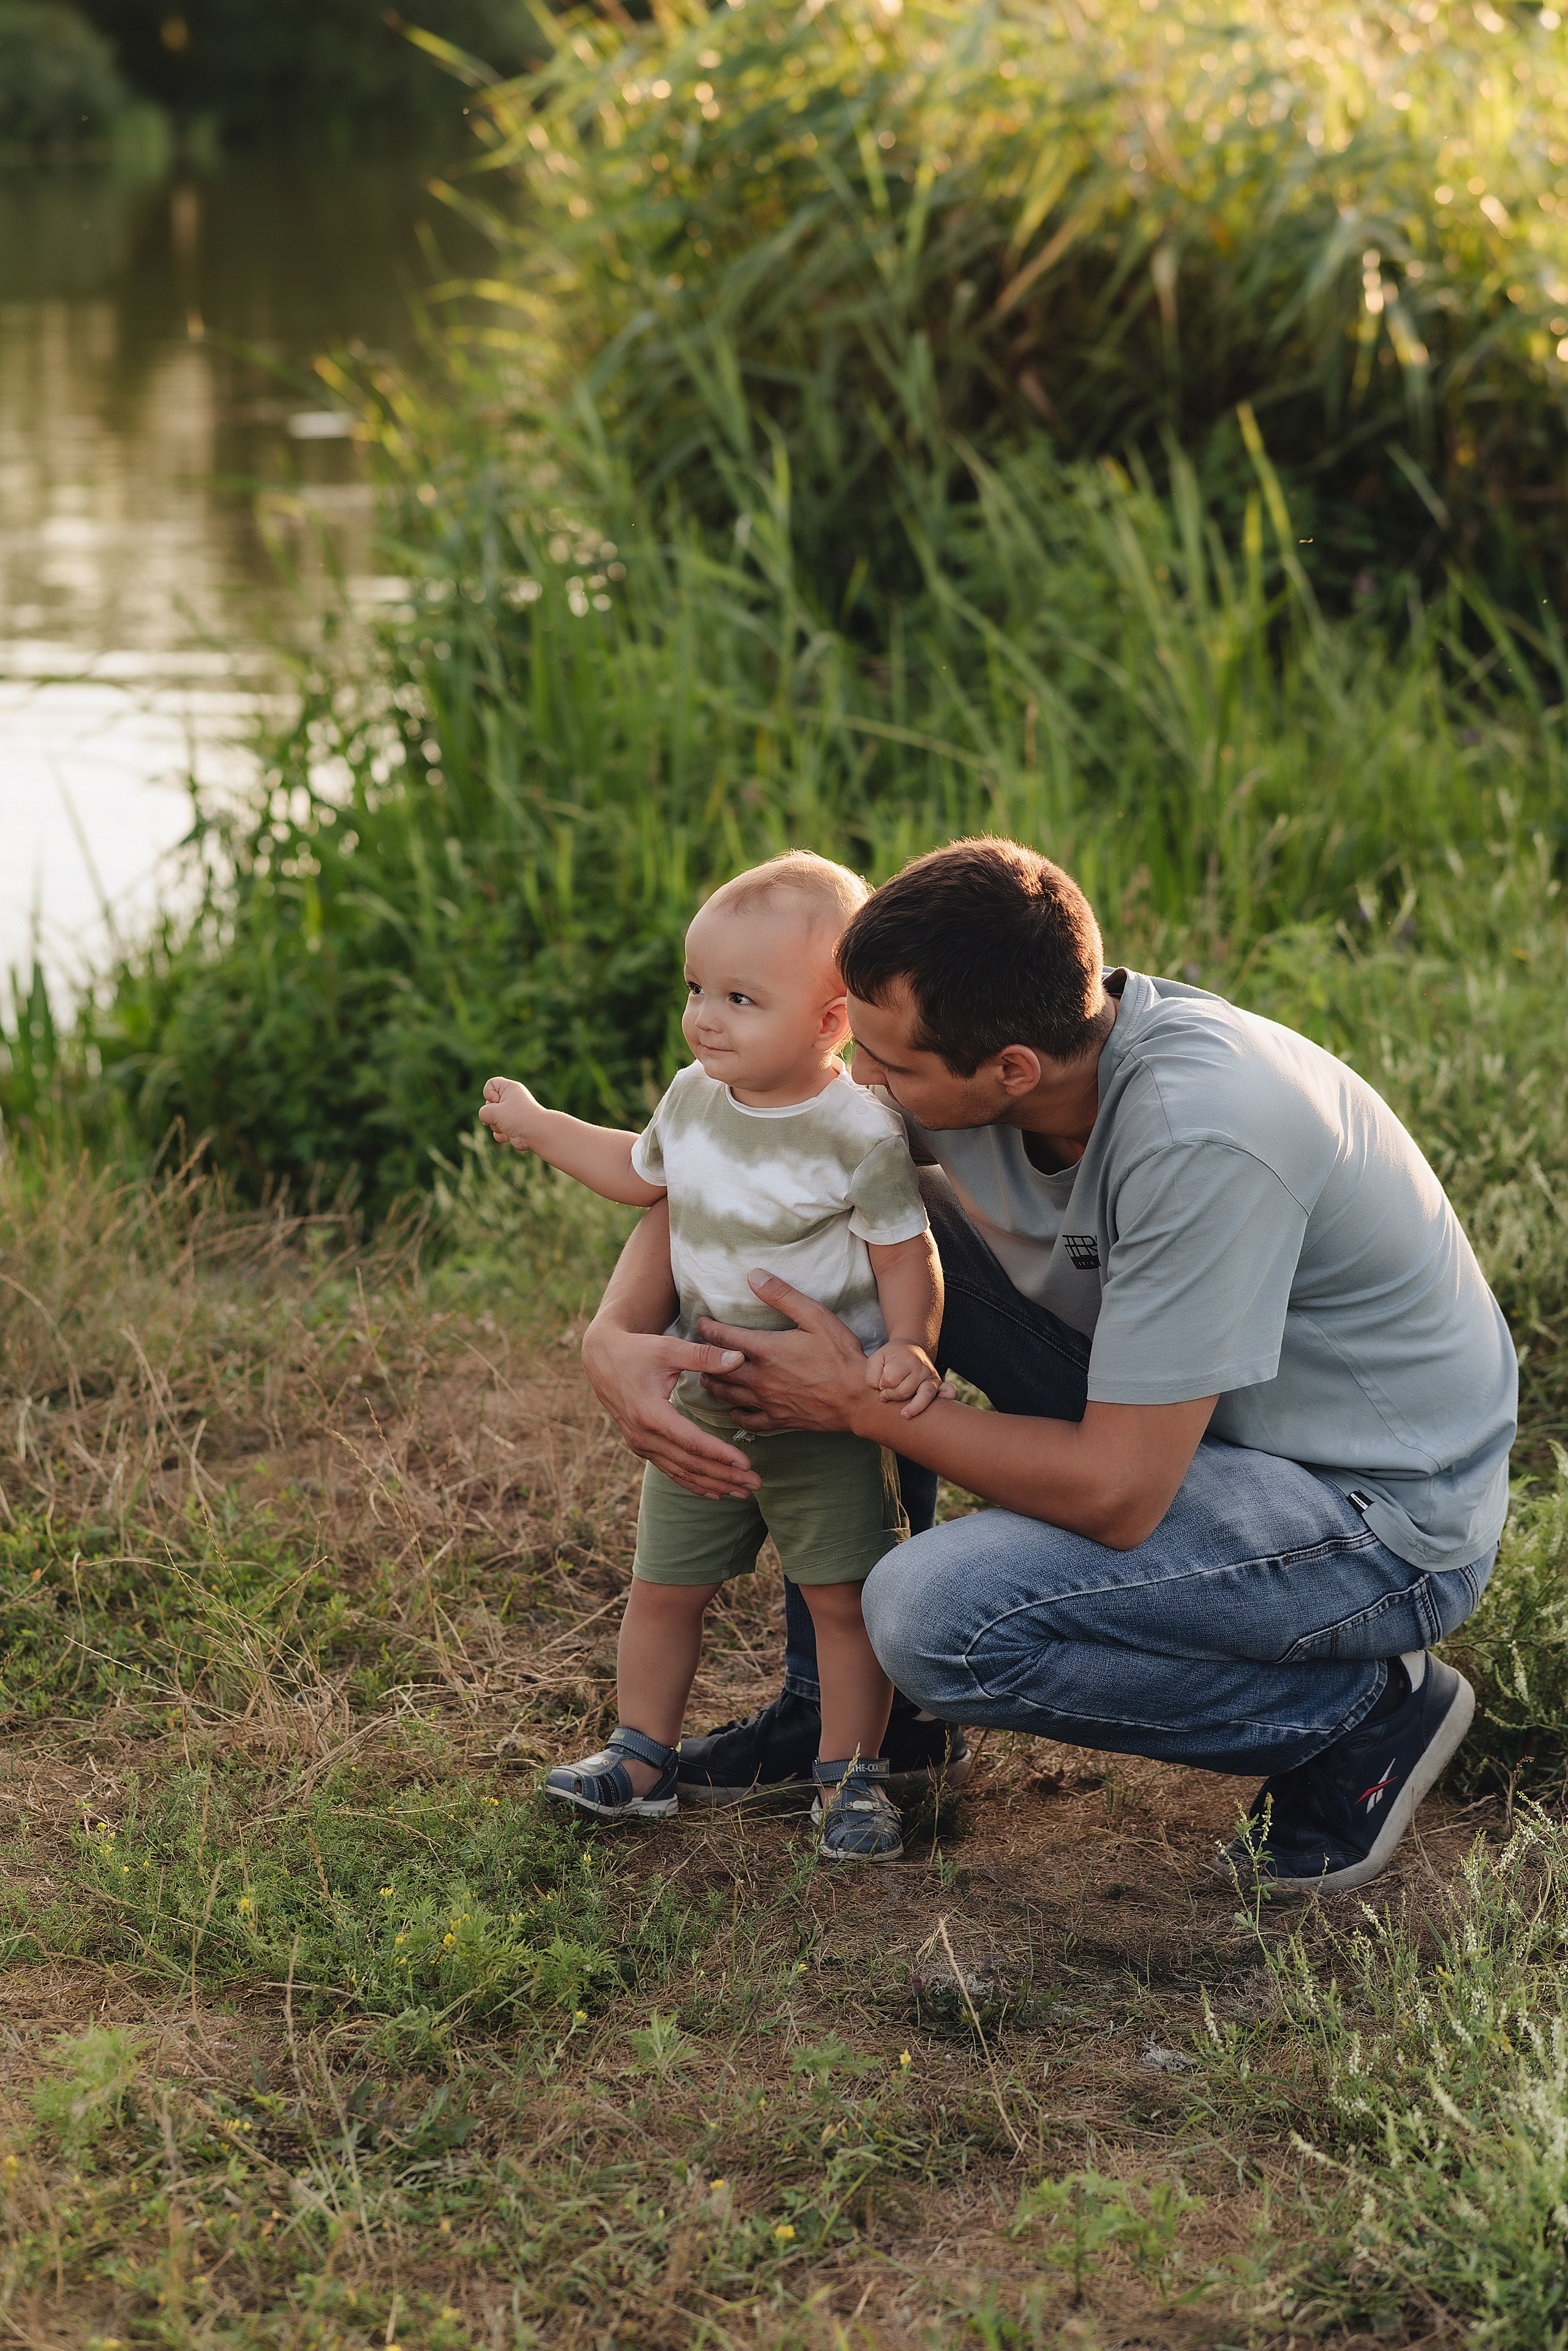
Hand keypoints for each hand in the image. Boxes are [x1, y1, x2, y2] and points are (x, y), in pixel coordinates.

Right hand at [478, 1076, 541, 1151]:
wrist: (537, 1134)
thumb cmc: (518, 1118)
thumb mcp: (495, 1111)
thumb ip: (483, 1112)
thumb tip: (486, 1119)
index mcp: (510, 1088)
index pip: (491, 1084)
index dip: (489, 1094)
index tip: (497, 1101)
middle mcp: (511, 1100)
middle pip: (489, 1104)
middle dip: (492, 1114)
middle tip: (503, 1116)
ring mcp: (512, 1114)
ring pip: (492, 1119)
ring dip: (496, 1126)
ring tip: (508, 1126)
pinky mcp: (512, 1127)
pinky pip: (498, 1130)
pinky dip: (501, 1134)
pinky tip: (510, 1135)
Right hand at [580, 1321, 761, 1499]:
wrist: (602, 1360)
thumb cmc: (638, 1352)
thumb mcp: (669, 1348)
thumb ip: (704, 1356)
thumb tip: (739, 1358)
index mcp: (650, 1413)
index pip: (690, 1441)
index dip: (719, 1454)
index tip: (745, 1464)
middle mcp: (643, 1435)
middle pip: (689, 1463)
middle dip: (724, 1476)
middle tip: (755, 1483)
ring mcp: (641, 1444)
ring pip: (681, 1472)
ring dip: (713, 1485)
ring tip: (742, 1492)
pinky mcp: (642, 1447)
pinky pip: (671, 1471)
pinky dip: (694, 1484)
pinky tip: (715, 1492)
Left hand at [697, 1271, 879, 1435]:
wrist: (858, 1398)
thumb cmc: (841, 1355)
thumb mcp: (815, 1316)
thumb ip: (782, 1295)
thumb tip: (754, 1276)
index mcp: (766, 1350)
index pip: (723, 1338)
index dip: (708, 1329)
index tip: (702, 1323)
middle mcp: (760, 1378)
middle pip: (718, 1369)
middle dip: (704, 1358)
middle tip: (697, 1352)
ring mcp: (767, 1402)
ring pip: (727, 1395)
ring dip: (713, 1384)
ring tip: (706, 1377)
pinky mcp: (778, 1420)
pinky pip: (747, 1420)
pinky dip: (735, 1414)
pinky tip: (734, 1409)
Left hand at [865, 1341, 953, 1419]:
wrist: (908, 1349)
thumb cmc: (889, 1358)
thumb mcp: (876, 1361)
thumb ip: (872, 1376)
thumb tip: (883, 1394)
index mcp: (905, 1358)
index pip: (889, 1380)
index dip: (881, 1384)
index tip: (880, 1382)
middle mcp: (921, 1367)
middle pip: (904, 1392)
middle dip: (891, 1396)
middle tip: (886, 1393)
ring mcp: (931, 1376)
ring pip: (923, 1397)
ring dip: (910, 1407)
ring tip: (904, 1415)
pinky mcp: (938, 1384)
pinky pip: (948, 1391)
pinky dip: (946, 1397)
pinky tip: (940, 1403)